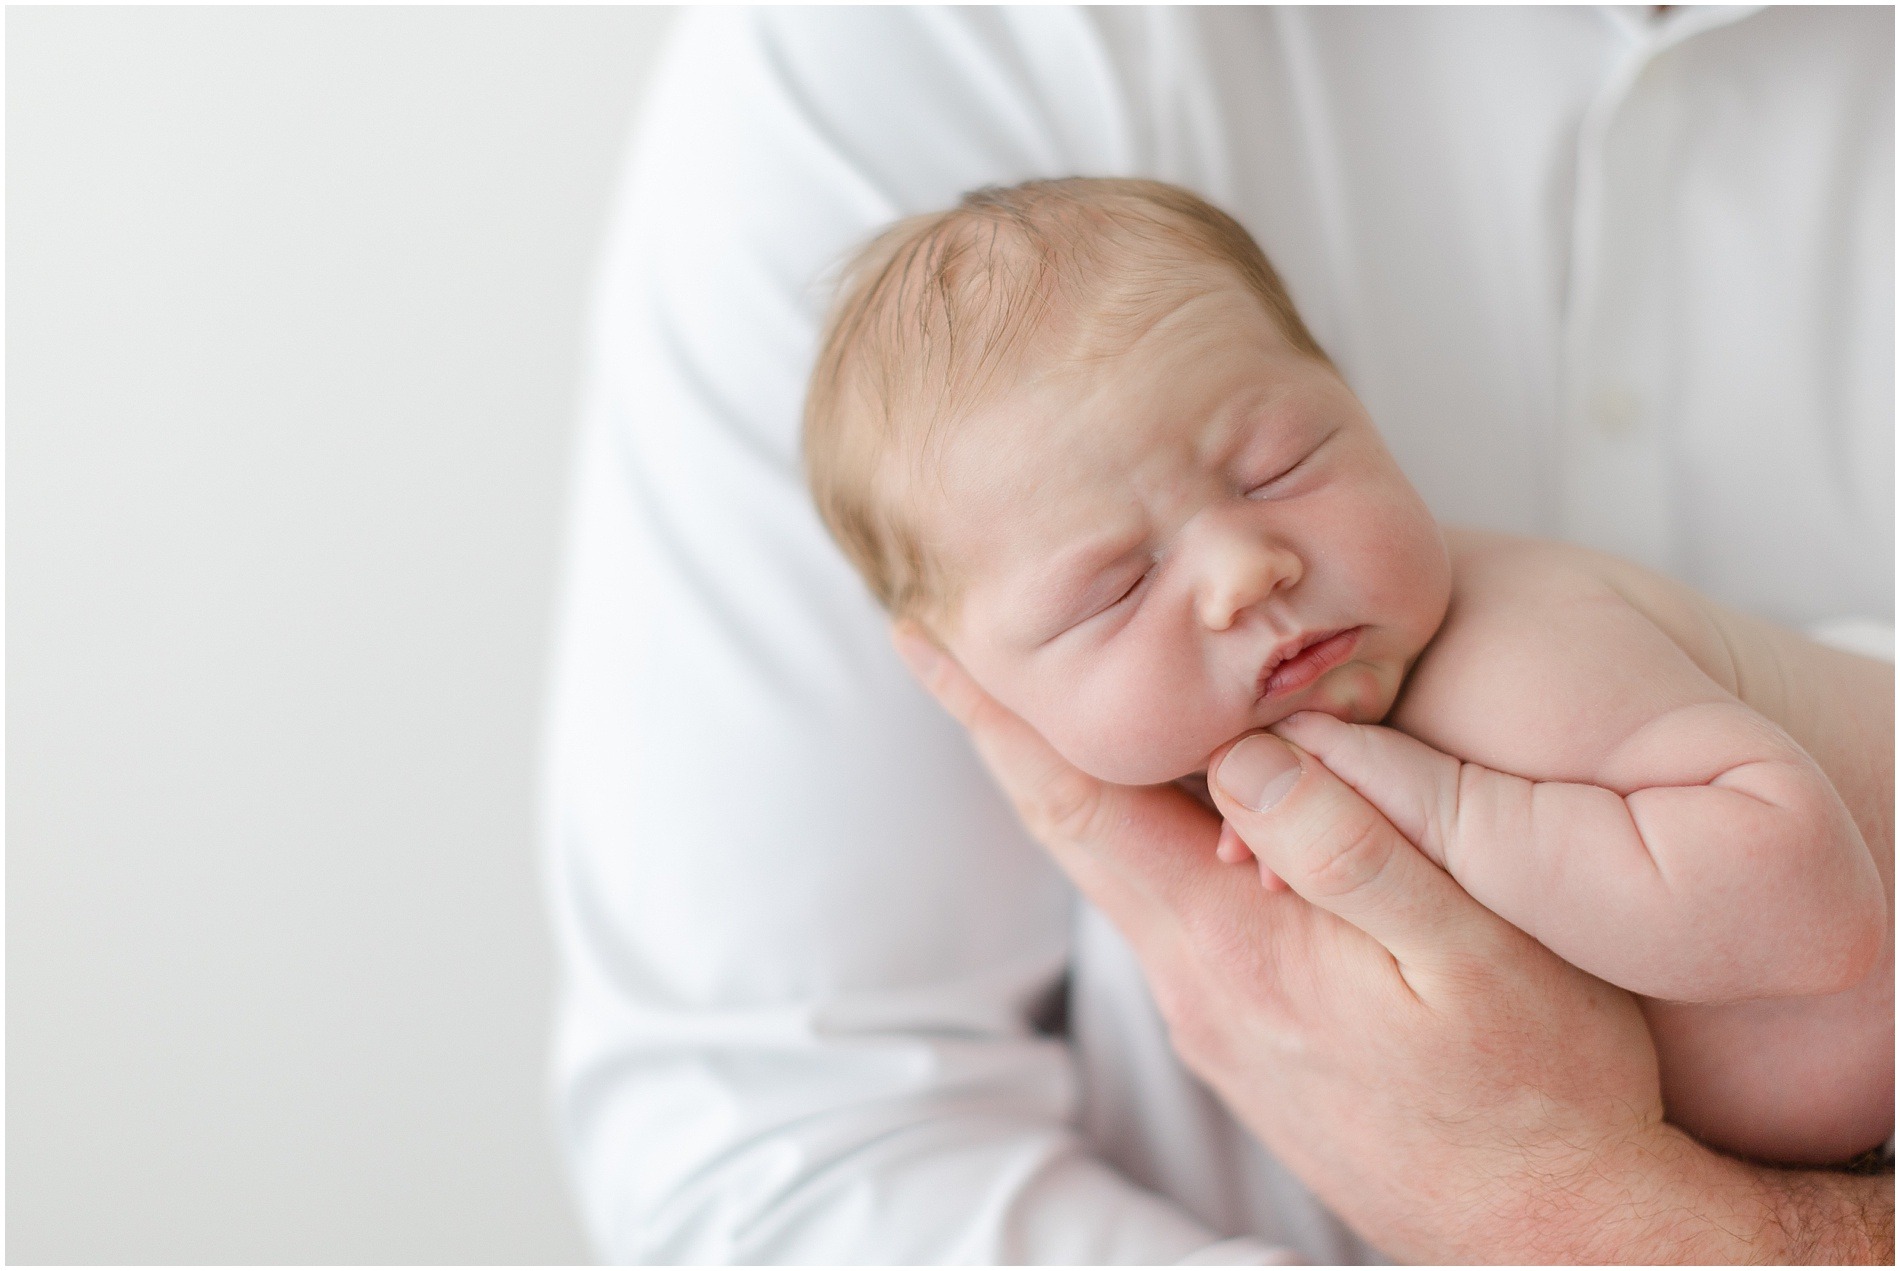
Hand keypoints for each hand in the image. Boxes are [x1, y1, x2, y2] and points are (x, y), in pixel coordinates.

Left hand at [892, 624, 1893, 1262]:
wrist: (1550, 1236)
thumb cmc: (1534, 1093)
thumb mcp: (1472, 954)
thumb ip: (1351, 847)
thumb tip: (1247, 751)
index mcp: (1226, 945)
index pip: (1072, 802)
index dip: (994, 714)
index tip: (923, 637)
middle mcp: (1194, 981)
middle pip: (1079, 824)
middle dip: (1019, 726)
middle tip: (965, 635)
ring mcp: (1217, 1012)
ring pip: (1128, 861)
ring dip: (1089, 773)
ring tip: (1069, 692)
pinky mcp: (1249, 1031)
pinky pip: (1177, 899)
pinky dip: (1156, 825)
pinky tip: (1190, 794)